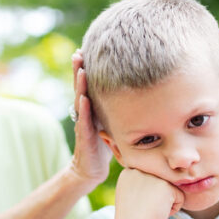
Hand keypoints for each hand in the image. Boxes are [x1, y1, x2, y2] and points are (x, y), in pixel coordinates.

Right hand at [70, 50, 111, 185]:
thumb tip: (139, 90)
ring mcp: (82, 123)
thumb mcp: (111, 121)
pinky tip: (84, 97)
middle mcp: (85, 112)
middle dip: (79, 69)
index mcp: (91, 107)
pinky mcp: (84, 137)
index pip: (89, 84)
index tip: (88, 48)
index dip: (88, 67)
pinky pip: (83, 121)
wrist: (90, 169)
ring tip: (80, 68)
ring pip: (80, 100)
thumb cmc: (102, 144)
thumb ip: (116, 106)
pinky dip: (84, 108)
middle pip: (81, 87)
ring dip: (79, 84)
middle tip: (79, 52)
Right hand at [113, 168, 183, 218]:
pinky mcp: (166, 185)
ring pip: (171, 189)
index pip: (150, 181)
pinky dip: (173, 209)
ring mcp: (153, 176)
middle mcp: (141, 169)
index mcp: (129, 171)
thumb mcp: (129, 195)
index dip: (146, 198)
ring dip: (165, 203)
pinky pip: (180, 197)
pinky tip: (158, 213)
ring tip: (151, 211)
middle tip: (144, 209)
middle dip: (157, 199)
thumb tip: (159, 182)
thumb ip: (141, 184)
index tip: (137, 206)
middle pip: (161, 184)